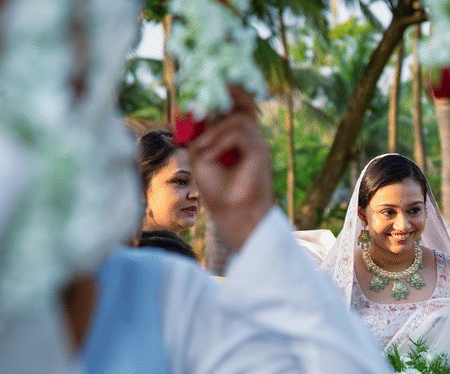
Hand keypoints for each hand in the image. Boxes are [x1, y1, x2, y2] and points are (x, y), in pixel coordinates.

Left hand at [189, 85, 274, 251]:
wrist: (233, 213)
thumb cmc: (216, 188)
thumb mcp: (200, 154)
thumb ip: (197, 132)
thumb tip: (189, 108)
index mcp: (236, 137)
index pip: (234, 106)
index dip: (222, 93)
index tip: (202, 86)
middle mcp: (250, 136)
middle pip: (245, 102)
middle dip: (229, 90)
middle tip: (210, 85)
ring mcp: (257, 143)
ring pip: (237, 118)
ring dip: (214, 131)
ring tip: (201, 150)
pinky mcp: (260, 151)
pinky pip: (238, 133)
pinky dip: (219, 142)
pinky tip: (210, 157)